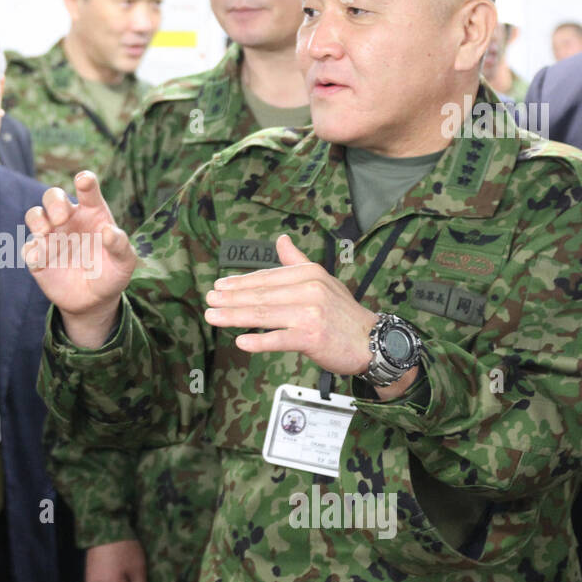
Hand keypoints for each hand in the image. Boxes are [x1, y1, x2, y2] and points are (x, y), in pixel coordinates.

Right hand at [23, 172, 136, 347]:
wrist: (95, 301)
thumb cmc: (112, 273)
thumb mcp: (125, 262)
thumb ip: (120, 245)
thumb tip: (108, 231)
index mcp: (92, 213)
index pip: (87, 190)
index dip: (85, 181)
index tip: (83, 181)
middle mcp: (68, 220)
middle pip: (53, 196)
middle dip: (54, 202)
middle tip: (61, 218)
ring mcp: (51, 237)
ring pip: (35, 215)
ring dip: (37, 220)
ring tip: (45, 232)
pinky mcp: (38, 257)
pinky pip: (28, 248)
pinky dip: (33, 251)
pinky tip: (43, 260)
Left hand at [205, 233, 379, 375]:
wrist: (372, 340)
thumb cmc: (343, 312)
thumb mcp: (323, 280)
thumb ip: (297, 262)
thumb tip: (281, 239)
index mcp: (309, 273)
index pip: (267, 277)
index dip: (240, 283)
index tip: (219, 286)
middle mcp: (310, 289)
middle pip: (261, 295)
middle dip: (230, 298)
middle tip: (208, 300)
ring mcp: (311, 313)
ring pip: (265, 315)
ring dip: (234, 317)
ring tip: (213, 317)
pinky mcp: (313, 337)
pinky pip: (280, 338)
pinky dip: (259, 340)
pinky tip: (241, 342)